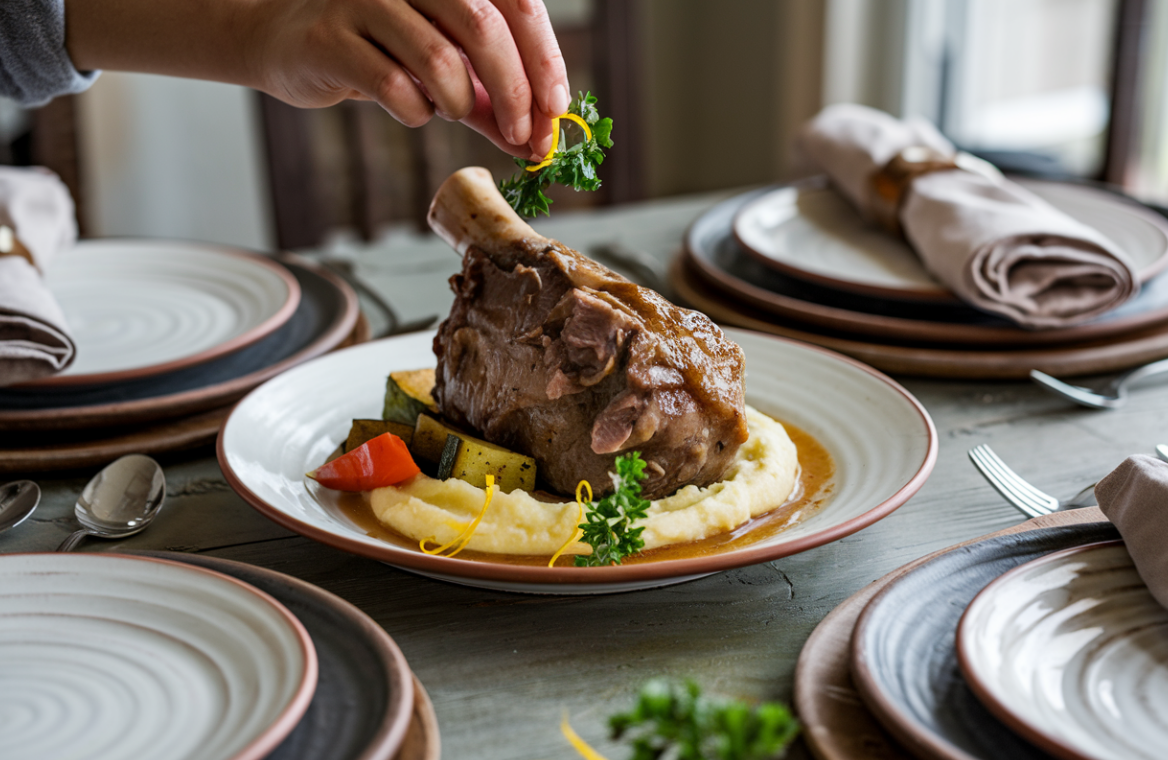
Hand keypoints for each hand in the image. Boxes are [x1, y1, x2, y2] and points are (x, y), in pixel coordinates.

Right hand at [252, 0, 569, 158]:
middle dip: (514, 91)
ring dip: (460, 103)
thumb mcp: (444, 69)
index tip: (556, 111)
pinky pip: (394, 87)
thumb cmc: (377, 50)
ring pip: (439, 60)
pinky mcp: (331, 38)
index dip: (543, 58)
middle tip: (523, 135)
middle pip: (483, 27)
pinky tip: (412, 110)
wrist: (287, 42)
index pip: (517, 2)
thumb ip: (489, 100)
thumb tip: (537, 141)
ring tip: (449, 110)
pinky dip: (416, 112)